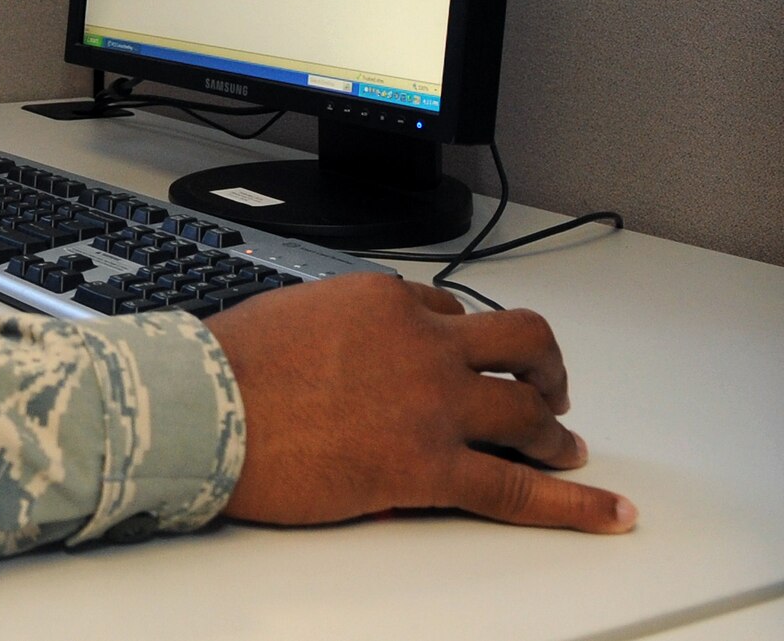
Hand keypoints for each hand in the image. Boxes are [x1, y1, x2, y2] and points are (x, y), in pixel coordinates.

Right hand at [206, 273, 635, 533]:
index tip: (460, 357)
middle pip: (520, 342)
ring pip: (529, 411)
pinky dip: (575, 505)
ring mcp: (434, 405)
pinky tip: (607, 512)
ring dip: (556, 431)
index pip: (450, 308)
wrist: (202, 408)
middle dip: (543, 365)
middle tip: (547, 388)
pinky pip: (520, 489)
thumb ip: (339, 321)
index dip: (462, 337)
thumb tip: (350, 346)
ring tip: (567, 449)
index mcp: (385, 299)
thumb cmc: (226, 365)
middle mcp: (424, 343)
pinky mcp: (431, 467)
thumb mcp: (291, 311)